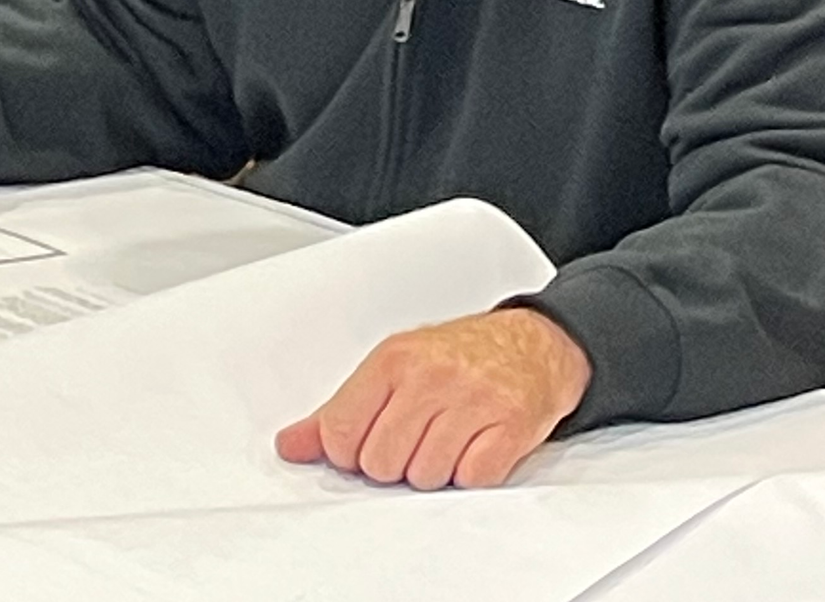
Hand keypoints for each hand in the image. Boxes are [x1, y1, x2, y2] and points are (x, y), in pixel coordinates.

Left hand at [274, 307, 590, 488]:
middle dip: (394, 464)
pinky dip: (471, 474)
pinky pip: (471, 480)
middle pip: (379, 463)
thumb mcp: (393, 368)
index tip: (365, 444)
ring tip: (447, 440)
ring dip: (434, 472)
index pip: (339, 430)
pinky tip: (474, 447)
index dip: (348, 452)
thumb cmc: (458, 357)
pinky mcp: (510, 427)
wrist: (533, 345)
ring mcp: (472, 401)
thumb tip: (291, 445)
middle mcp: (430, 377)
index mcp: (392, 360)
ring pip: (424, 478)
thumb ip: (339, 410)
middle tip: (415, 440)